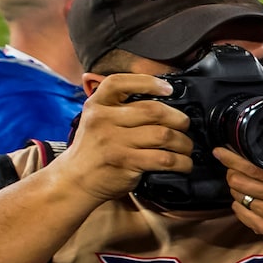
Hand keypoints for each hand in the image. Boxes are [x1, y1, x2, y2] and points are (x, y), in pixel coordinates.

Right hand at [49, 73, 191, 203]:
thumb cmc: (94, 148)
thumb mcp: (97, 120)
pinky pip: (164, 159)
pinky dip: (181, 162)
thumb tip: (161, 99)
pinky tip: (183, 163)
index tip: (168, 89)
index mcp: (96, 104)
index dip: (149, 82)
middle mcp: (103, 119)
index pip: (120, 83)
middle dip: (178, 118)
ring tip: (185, 147)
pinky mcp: (125, 162)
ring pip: (164, 135)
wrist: (76, 179)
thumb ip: (119, 108)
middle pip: (153, 110)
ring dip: (184, 143)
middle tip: (184, 125)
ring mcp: (114, 141)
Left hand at [218, 148, 262, 253]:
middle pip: (241, 180)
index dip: (234, 158)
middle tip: (231, 165)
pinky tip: (247, 199)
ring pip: (238, 195)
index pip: (255, 167)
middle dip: (230, 170)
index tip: (222, 151)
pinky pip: (240, 212)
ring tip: (242, 181)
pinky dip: (238, 203)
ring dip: (236, 186)